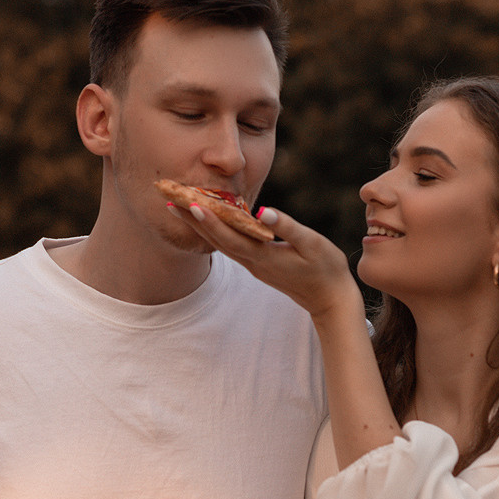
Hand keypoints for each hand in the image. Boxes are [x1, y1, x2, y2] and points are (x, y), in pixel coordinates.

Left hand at [170, 202, 363, 325]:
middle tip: (169, 199)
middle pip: (216, 240)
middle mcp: (252, 261)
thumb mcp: (312, 244)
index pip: (229, 237)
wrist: (329, 298)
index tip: (190, 204)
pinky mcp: (256, 262)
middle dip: (192, 220)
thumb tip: (263, 212)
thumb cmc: (325, 268)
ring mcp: (252, 264)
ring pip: (219, 243)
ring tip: (178, 207)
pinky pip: (229, 244)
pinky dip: (214, 230)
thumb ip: (288, 227)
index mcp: (263, 256)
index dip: (209, 221)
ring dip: (199, 225)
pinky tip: (207, 219)